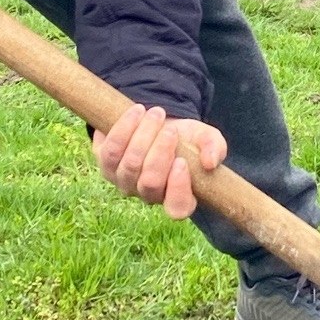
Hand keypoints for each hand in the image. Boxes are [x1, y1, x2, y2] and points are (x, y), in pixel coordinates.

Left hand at [92, 104, 226, 218]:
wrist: (158, 122)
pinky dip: (124, 128)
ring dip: (144, 135)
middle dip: (160, 152)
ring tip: (157, 113)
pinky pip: (110, 150)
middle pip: (150, 182)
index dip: (178, 188)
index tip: (182, 161)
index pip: (176, 208)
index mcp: (177, 197)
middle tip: (171, 129)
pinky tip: (137, 111)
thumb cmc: (186, 138)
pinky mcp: (105, 164)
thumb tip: (210, 162)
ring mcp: (124, 182)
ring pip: (130, 165)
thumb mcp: (206, 138)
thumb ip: (214, 148)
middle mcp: (148, 195)